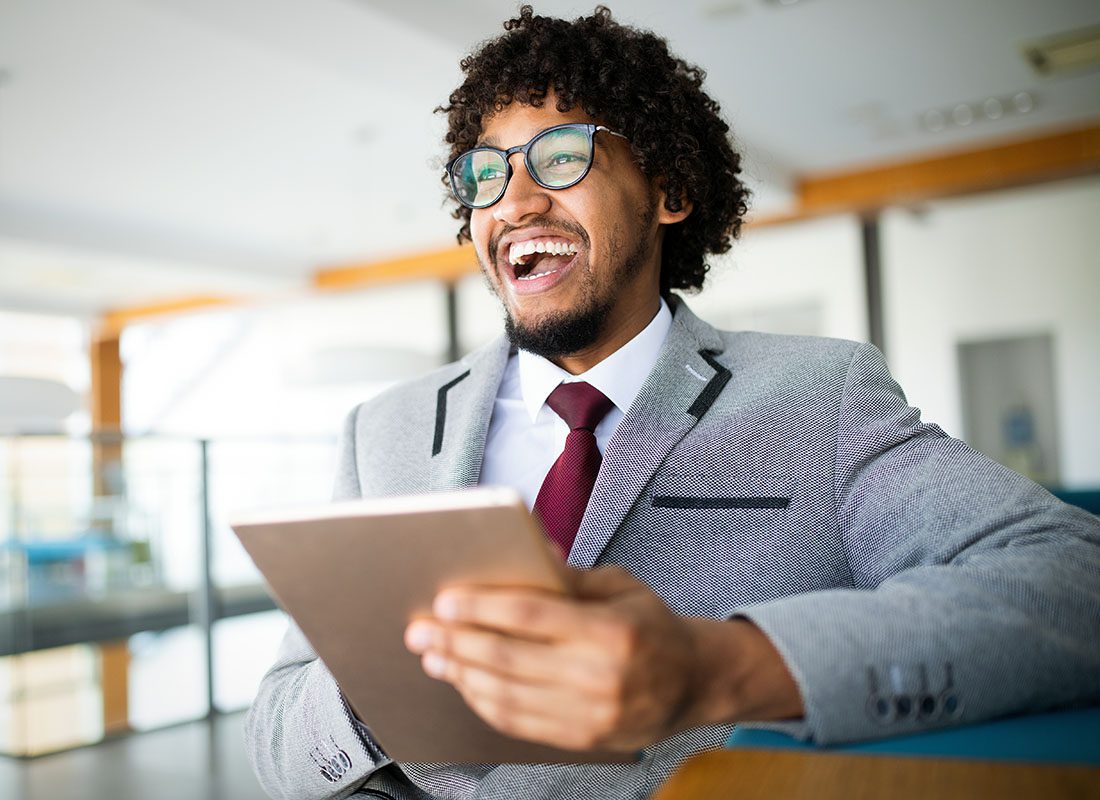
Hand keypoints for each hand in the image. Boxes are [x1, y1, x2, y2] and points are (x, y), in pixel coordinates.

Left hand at [403, 565, 706, 751]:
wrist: (695, 682)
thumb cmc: (651, 624)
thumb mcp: (619, 586)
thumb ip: (567, 575)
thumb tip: (523, 549)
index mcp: (611, 629)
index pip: (532, 614)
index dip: (482, 606)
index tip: (444, 600)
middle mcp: (600, 675)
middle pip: (508, 657)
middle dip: (455, 642)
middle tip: (420, 631)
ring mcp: (591, 713)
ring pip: (507, 694)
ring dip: (462, 675)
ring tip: (434, 658)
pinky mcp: (583, 738)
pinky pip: (519, 722)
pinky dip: (484, 702)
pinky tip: (466, 684)